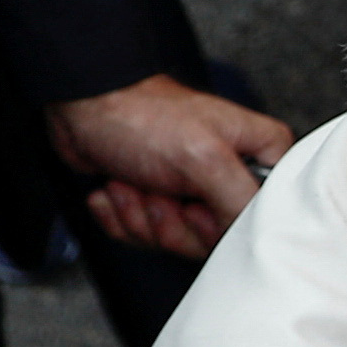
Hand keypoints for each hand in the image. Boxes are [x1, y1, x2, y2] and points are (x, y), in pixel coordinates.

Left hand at [44, 75, 292, 257]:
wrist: (82, 106)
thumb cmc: (141, 115)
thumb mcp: (203, 158)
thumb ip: (242, 202)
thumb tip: (255, 237)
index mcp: (260, 157)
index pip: (265, 219)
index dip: (222, 224)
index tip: (196, 207)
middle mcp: (232, 176)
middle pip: (217, 238)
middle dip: (171, 221)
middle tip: (157, 191)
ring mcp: (196, 192)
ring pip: (179, 240)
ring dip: (141, 216)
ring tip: (131, 183)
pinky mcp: (162, 203)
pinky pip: (148, 236)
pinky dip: (123, 217)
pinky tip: (117, 189)